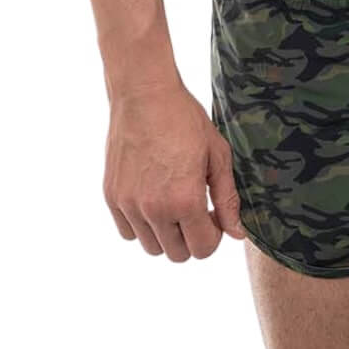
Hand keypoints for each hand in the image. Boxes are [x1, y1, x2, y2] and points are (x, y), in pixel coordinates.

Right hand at [103, 83, 246, 258]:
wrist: (145, 94)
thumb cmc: (185, 119)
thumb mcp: (217, 155)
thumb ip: (228, 199)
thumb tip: (237, 234)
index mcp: (185, 201)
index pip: (203, 250)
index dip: (214, 235)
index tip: (213, 213)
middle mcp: (154, 210)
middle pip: (177, 254)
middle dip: (191, 236)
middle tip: (195, 208)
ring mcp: (129, 205)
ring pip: (151, 247)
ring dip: (166, 233)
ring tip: (172, 200)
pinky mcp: (112, 197)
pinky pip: (128, 232)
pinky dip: (141, 224)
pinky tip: (152, 196)